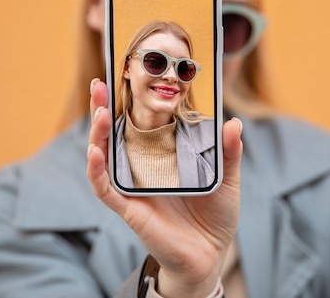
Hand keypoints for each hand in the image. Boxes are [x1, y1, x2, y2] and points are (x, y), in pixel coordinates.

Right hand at [86, 78, 242, 297]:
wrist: (210, 255)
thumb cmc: (215, 216)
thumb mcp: (226, 179)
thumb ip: (228, 152)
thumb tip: (233, 122)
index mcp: (162, 156)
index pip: (139, 123)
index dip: (128, 101)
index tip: (122, 75)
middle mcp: (142, 168)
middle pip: (115, 134)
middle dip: (103, 108)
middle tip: (99, 83)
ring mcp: (132, 187)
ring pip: (103, 156)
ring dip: (97, 133)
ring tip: (100, 110)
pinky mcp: (128, 208)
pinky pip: (105, 186)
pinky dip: (96, 169)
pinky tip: (95, 151)